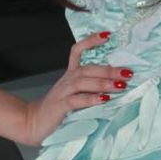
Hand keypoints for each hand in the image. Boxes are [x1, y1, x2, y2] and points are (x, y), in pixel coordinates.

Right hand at [21, 30, 131, 146]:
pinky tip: (103, 99)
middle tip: (128, 73)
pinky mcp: (59, 106)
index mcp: (70, 76)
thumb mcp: (75, 96)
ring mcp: (62, 93)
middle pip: (87, 68)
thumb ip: (90, 90)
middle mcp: (66, 81)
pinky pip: (76, 100)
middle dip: (109, 70)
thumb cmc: (57, 111)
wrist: (32, 124)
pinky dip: (90, 99)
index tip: (108, 35)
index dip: (90, 41)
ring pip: (83, 82)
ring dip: (103, 83)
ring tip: (120, 86)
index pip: (77, 51)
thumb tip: (117, 87)